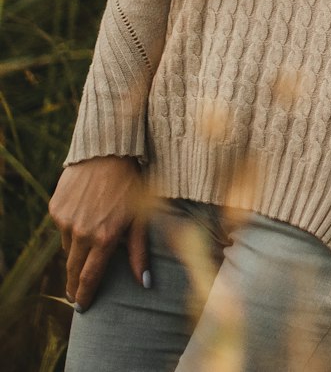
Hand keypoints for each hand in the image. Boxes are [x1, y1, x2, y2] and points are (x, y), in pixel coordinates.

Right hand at [49, 156, 149, 309]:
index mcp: (104, 238)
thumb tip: (145, 283)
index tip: (82, 307)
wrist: (109, 151)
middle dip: (74, 282)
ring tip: (88, 242)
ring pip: (68, 247)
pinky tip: (83, 215)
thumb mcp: (140, 217)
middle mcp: (81, 233)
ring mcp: (66, 221)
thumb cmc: (131, 184)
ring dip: (76, 249)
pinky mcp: (56, 208)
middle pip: (73, 268)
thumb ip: (139, 252)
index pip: (89, 278)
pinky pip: (62, 227)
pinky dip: (71, 227)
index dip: (84, 295)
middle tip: (75, 292)